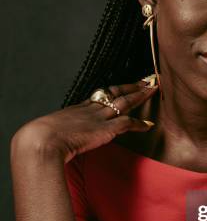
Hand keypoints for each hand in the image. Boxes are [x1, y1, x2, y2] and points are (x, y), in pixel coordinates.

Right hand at [11, 80, 157, 163]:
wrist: (42, 140)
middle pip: (115, 92)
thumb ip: (58, 134)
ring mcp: (98, 118)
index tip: (121, 87)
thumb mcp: (49, 132)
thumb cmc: (39, 140)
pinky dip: (139, 124)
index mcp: (76, 109)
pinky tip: (149, 125)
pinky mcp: (106, 129)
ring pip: (125, 102)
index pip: (99, 95)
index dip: (113, 90)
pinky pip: (127, 123)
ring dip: (140, 95)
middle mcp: (90, 110)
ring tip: (153, 89)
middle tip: (146, 79)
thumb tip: (54, 141)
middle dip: (132, 85)